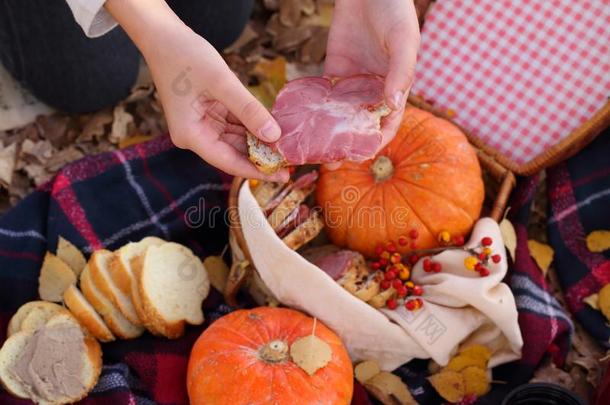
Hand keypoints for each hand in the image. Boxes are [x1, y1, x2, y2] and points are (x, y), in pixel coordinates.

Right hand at [106, 0, 288, 181]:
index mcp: (191, 135)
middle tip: (292, 162)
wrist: (163, 36)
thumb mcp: (222, 82)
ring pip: (236, 141)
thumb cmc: (186, 56)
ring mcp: (201, 126)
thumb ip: (249, 110)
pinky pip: (234, 126)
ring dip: (259, 143)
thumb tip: (274, 136)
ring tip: (287, 148)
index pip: (228, 161)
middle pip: (233, 154)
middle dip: (261, 158)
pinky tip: (273, 129)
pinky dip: (252, 127)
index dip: (257, 171)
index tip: (282, 176)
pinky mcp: (208, 115)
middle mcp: (195, 136)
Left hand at [325, 0, 420, 149]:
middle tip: (330, 162)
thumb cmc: (395, 11)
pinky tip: (301, 124)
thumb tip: (392, 105)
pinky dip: (314, 109)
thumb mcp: (404, 40)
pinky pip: (324, 95)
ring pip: (340, 115)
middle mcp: (374, 90)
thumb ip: (400, 72)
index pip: (387, 124)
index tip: (360, 156)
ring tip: (312, 151)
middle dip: (347, 145)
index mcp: (396, 88)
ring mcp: (353, 82)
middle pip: (360, 126)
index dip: (376, 142)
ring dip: (328, 134)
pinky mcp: (334, 70)